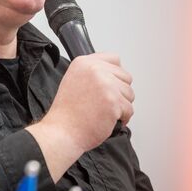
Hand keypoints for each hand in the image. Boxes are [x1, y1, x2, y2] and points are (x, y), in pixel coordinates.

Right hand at [26, 53, 134, 180]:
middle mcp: (95, 70)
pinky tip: (106, 120)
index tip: (107, 85)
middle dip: (119, 92)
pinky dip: (121, 118)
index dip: (114, 74)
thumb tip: (113, 74)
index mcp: (83, 63)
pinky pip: (129, 109)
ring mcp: (105, 85)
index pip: (114, 59)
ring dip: (121, 106)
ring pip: (129, 93)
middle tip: (102, 103)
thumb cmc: (67, 113)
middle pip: (125, 77)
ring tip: (102, 112)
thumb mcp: (73, 81)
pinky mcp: (113, 101)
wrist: (62, 132)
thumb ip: (92, 73)